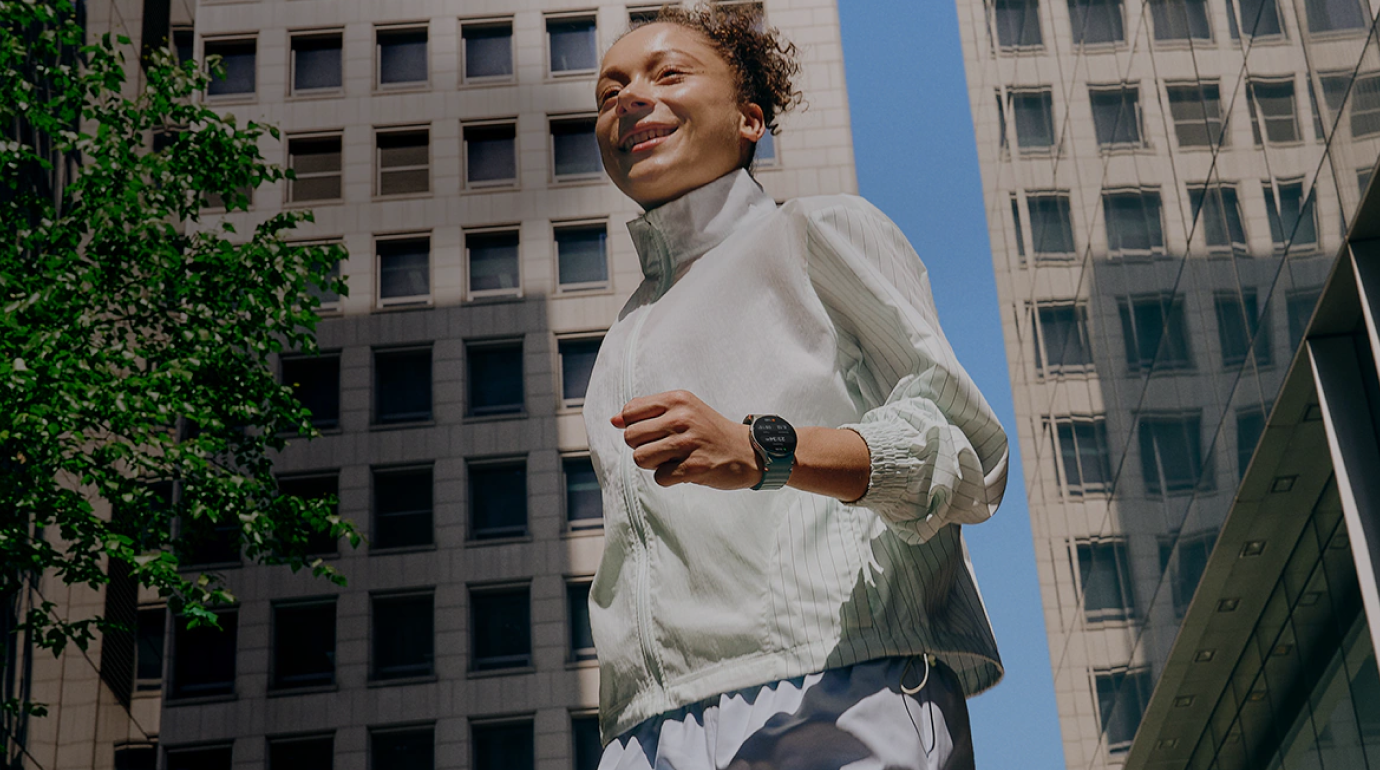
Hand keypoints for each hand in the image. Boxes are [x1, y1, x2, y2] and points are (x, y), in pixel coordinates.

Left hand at [612, 390, 761, 489]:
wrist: (749, 451)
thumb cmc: (710, 431)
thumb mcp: (683, 410)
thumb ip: (647, 412)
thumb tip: (613, 420)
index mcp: (677, 400)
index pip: (630, 412)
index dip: (634, 427)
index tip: (653, 433)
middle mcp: (682, 417)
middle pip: (630, 437)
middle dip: (642, 447)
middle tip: (665, 449)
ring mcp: (689, 442)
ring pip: (640, 458)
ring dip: (653, 464)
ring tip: (673, 459)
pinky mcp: (695, 466)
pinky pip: (659, 478)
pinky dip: (668, 478)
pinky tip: (684, 471)